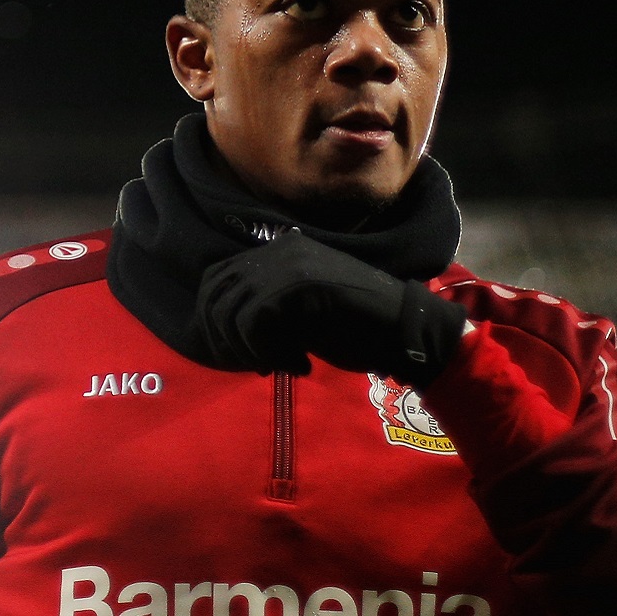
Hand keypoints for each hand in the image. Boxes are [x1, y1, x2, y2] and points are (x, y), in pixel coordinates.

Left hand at [195, 228, 467, 383]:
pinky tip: (299, 364)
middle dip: (224, 340)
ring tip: (282, 365)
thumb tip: (221, 336)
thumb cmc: (356, 328)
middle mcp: (279, 251)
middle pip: (215, 294)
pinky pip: (254, 322)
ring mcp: (290, 264)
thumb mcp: (298, 317)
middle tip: (257, 365)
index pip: (216, 278)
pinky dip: (268, 352)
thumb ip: (263, 314)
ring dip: (249, 350)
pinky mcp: (301, 283)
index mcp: (278, 253)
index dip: (214, 321)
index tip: (237, 355)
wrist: (403, 330)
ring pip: (231, 310)